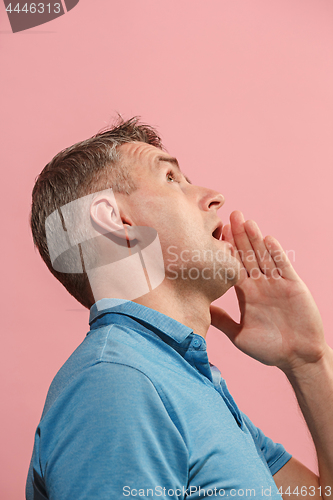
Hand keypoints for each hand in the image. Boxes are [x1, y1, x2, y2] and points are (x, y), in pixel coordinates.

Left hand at [210, 211, 325, 373]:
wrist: (298, 358)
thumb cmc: (269, 349)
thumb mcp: (239, 335)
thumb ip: (222, 320)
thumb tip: (202, 309)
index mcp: (247, 294)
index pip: (234, 267)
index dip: (226, 251)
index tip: (215, 235)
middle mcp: (261, 285)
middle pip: (248, 256)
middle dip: (239, 236)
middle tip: (229, 216)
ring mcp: (277, 283)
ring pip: (264, 257)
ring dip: (255, 239)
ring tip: (246, 221)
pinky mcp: (293, 286)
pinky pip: (283, 267)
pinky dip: (276, 254)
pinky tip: (268, 239)